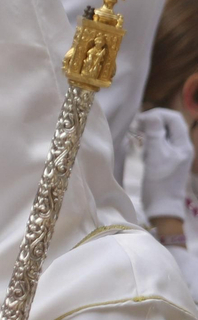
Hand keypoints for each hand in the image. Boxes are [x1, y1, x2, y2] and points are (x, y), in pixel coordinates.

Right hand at [135, 108, 193, 222]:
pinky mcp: (168, 160)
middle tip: (136, 130)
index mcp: (183, 144)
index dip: (157, 114)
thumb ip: (154, 134)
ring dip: (150, 135)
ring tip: (140, 145)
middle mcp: (182, 146)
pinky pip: (160, 145)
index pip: (174, 118)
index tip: (140, 121)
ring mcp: (175, 153)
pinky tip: (143, 154)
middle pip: (169, 124)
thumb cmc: (159, 181)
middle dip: (152, 124)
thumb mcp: (155, 155)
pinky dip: (150, 144)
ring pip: (163, 134)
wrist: (162, 204)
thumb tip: (151, 115)